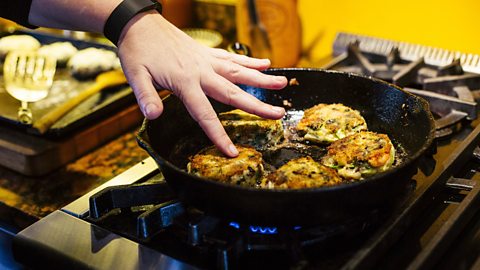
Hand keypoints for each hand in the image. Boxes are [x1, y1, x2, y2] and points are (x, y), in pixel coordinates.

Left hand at [117, 11, 286, 156]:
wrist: (140, 23)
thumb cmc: (137, 51)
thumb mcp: (135, 75)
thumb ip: (146, 96)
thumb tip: (154, 115)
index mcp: (184, 83)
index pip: (205, 115)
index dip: (219, 135)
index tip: (232, 151)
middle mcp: (201, 72)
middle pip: (233, 93)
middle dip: (257, 106)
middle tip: (278, 114)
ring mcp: (207, 60)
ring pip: (239, 72)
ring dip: (261, 79)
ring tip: (282, 84)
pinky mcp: (207, 52)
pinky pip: (232, 57)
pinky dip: (249, 61)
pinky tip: (265, 63)